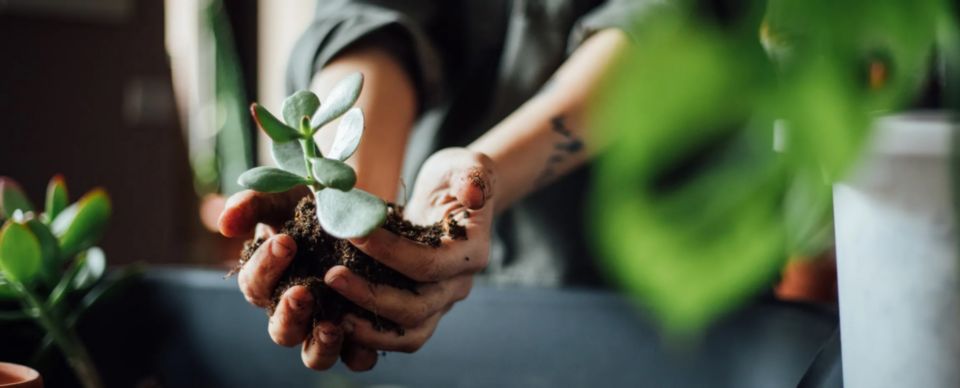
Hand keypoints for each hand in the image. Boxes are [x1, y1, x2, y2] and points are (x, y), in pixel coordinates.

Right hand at [218, 185, 378, 370]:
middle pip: (280, 331)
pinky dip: (358, 353)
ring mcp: (326, 327)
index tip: (284, 241)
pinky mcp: (360, 337)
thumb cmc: (316, 208)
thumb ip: (254, 204)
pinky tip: (365, 338)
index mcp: (270, 284)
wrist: (366, 217)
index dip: (265, 267)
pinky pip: (356, 358)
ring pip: (313, 356)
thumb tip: (225, 223)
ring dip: (319, 344)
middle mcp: (295, 313)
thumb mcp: (286, 197)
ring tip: (331, 325)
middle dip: (289, 313)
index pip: (255, 286)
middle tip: (301, 291)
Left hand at [323, 148, 495, 353]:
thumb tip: (472, 195)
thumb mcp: (466, 165)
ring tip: (331, 313)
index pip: (430, 264)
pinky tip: (336, 317)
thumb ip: (471, 176)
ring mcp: (440, 303)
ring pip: (409, 334)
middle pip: (417, 309)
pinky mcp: (420, 309)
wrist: (453, 199)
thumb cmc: (455, 178)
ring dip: (368, 328)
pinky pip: (397, 334)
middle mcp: (458, 285)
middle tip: (331, 276)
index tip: (352, 233)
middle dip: (371, 295)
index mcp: (472, 253)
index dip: (390, 253)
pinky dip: (368, 333)